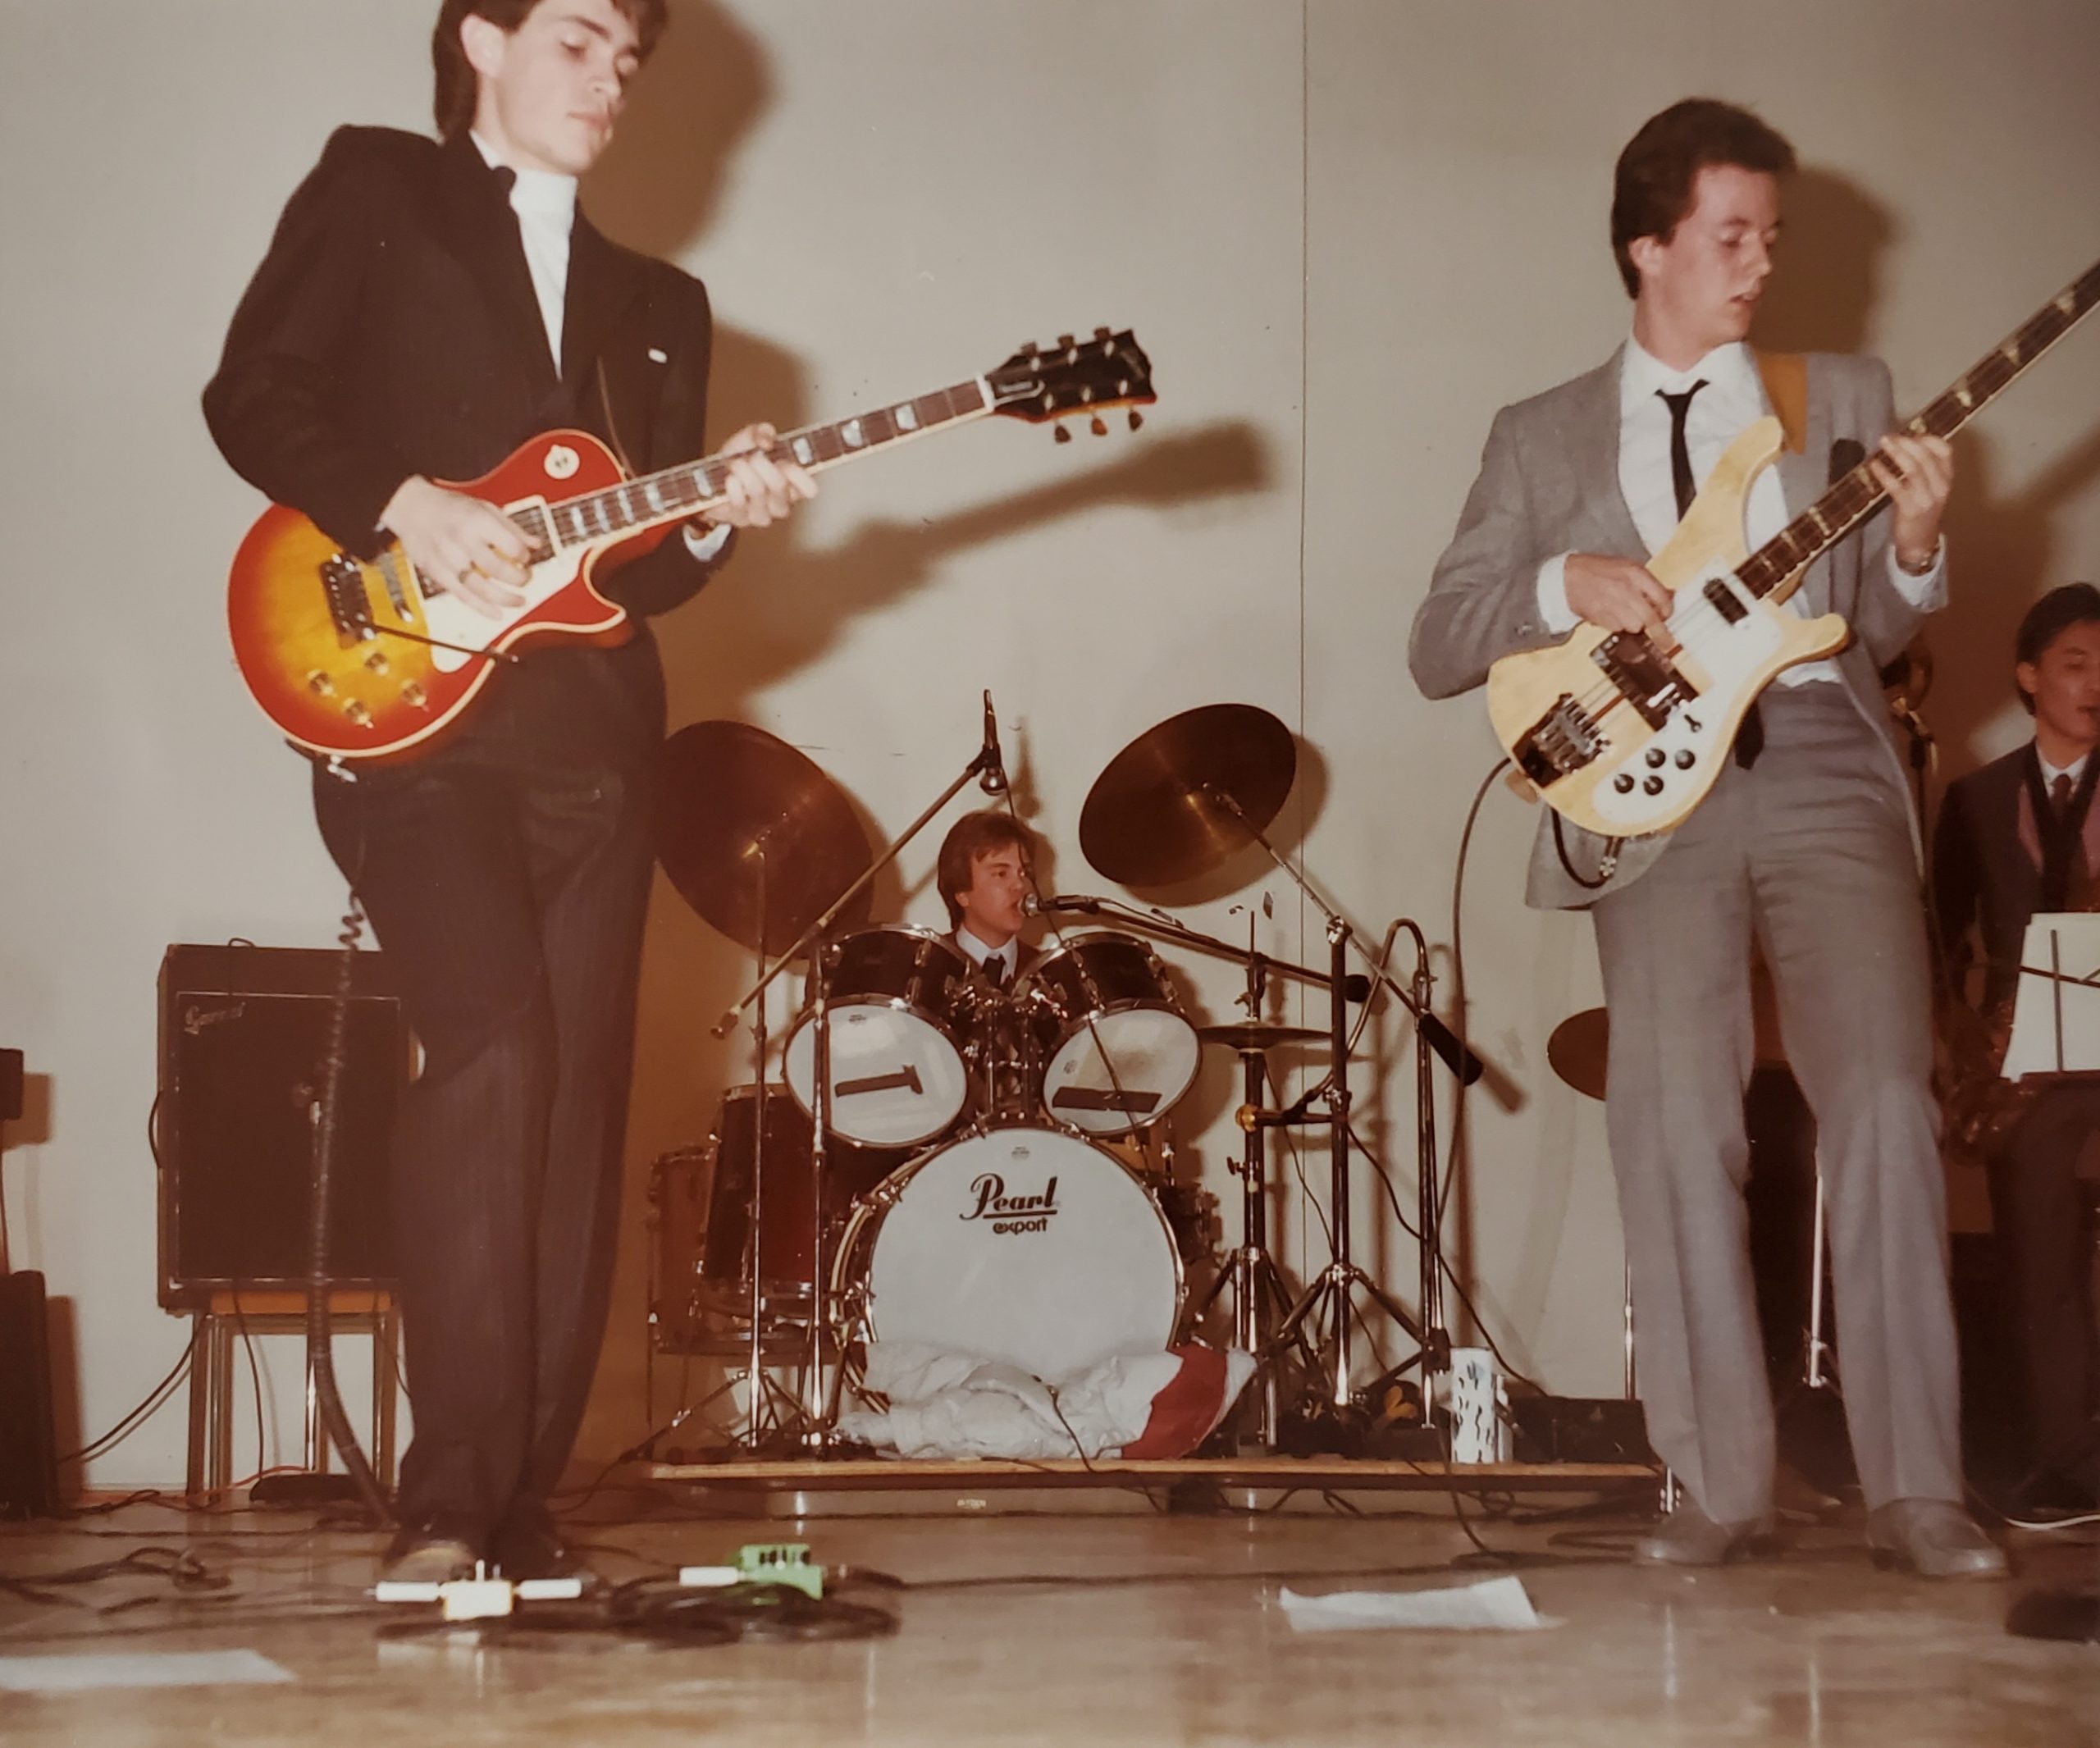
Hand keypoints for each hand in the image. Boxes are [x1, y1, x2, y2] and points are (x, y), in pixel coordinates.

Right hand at [380, 476, 530, 618]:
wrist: (410, 506)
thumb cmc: (449, 507)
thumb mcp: (484, 507)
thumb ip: (511, 527)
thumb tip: (535, 544)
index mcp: (478, 521)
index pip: (511, 546)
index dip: (524, 556)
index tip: (526, 558)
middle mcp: (462, 540)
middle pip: (498, 569)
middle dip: (518, 578)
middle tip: (525, 578)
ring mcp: (448, 558)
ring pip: (481, 587)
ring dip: (505, 598)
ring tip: (519, 601)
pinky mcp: (436, 572)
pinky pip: (462, 595)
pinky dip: (481, 608)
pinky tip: (497, 614)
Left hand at [711, 422, 816, 528]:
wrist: (712, 480)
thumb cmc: (741, 459)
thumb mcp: (752, 438)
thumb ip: (762, 432)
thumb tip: (767, 441)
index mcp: (792, 485)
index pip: (809, 489)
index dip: (799, 475)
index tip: (784, 462)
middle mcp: (780, 503)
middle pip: (780, 486)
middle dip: (764, 466)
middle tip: (754, 458)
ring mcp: (761, 514)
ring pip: (758, 491)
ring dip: (744, 472)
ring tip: (736, 464)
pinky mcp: (740, 520)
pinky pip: (739, 502)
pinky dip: (732, 485)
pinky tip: (730, 479)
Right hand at [1564, 554, 1673, 633]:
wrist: (1569, 575)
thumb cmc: (1598, 570)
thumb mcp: (1628, 567)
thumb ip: (1649, 583)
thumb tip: (1670, 595)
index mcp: (1636, 574)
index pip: (1662, 599)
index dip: (1667, 611)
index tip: (1667, 617)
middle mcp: (1626, 589)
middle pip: (1650, 619)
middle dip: (1660, 633)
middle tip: (1666, 642)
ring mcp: (1612, 604)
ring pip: (1634, 627)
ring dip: (1634, 625)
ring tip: (1627, 615)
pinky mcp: (1600, 616)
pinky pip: (1617, 628)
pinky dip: (1618, 626)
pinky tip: (1612, 615)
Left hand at [1869, 431, 1953, 569]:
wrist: (1919, 542)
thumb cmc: (1920, 509)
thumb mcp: (1928, 487)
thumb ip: (1922, 468)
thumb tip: (1903, 443)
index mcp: (1947, 477)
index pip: (1945, 450)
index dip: (1927, 439)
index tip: (1909, 434)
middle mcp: (1941, 486)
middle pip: (1926, 457)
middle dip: (1906, 443)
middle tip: (1889, 437)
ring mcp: (1927, 499)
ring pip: (1914, 469)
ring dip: (1896, 453)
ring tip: (1882, 444)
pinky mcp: (1911, 510)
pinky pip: (1897, 488)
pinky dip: (1885, 474)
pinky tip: (1874, 465)